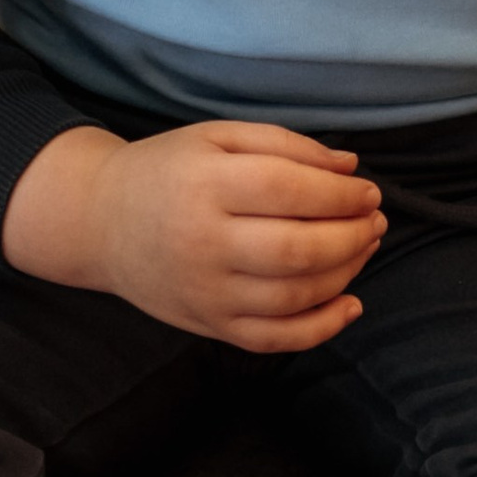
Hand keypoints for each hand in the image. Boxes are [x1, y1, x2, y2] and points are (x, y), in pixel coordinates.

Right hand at [0, 118, 384, 350]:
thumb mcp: (217, 137)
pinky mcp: (210, 325)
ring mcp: (206, 292)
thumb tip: (350, 167)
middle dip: (353, 236)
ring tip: (363, 247)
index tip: (367, 191)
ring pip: (294, 296)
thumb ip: (285, 145)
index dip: (342, 194)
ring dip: (346, 273)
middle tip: (375, 220)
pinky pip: (275, 339)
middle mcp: (203, 244)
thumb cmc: (167, 172)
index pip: (290, 191)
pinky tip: (350, 303)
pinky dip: (322, 328)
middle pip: (298, 250)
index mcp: (204, 186)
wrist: (101, 222)